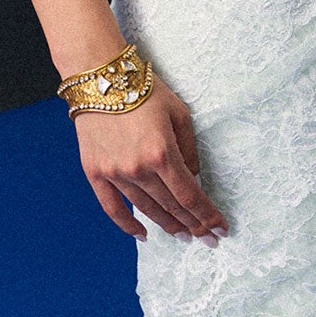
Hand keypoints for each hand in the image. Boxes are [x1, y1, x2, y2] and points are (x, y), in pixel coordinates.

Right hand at [72, 72, 229, 243]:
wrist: (99, 77)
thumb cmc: (143, 89)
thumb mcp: (178, 112)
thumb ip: (188, 149)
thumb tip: (194, 179)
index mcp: (162, 152)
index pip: (189, 195)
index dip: (206, 215)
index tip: (220, 229)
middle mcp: (138, 168)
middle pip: (171, 207)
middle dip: (193, 225)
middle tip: (207, 238)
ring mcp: (115, 173)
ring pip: (146, 210)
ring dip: (167, 225)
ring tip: (183, 236)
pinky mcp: (96, 173)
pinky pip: (112, 208)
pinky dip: (128, 225)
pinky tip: (143, 234)